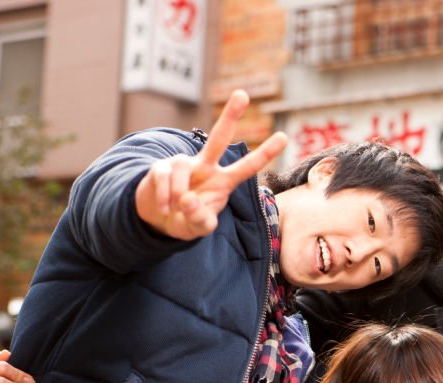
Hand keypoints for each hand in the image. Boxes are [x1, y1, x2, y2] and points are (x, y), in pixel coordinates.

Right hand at [134, 89, 287, 239]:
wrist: (158, 221)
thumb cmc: (186, 220)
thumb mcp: (198, 228)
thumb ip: (199, 219)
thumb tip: (188, 199)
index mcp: (223, 182)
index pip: (247, 167)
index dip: (265, 153)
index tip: (284, 136)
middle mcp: (205, 168)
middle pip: (218, 138)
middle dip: (230, 115)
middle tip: (242, 94)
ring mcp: (183, 165)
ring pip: (182, 164)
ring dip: (178, 190)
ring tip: (176, 207)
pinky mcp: (160, 167)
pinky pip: (163, 176)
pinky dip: (164, 195)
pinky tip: (165, 208)